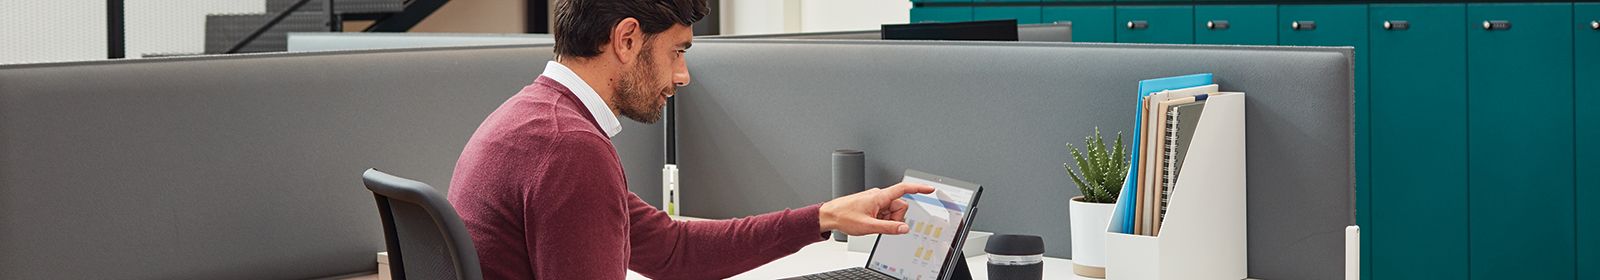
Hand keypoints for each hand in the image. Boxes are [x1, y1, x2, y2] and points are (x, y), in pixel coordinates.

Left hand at [819, 182, 935, 235]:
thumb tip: (904, 228)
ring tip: (872, 222)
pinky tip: (870, 221)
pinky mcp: (872, 205)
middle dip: (895, 217)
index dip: (919, 188)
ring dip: (887, 219)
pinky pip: (884, 212)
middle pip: (900, 205)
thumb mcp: (869, 226)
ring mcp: (875, 200)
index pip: (904, 189)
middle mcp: (879, 195)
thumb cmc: (844, 216)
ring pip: (892, 211)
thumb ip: (889, 227)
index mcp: (879, 196)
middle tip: (880, 223)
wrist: (829, 215)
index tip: (930, 189)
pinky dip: (881, 219)